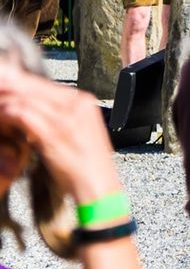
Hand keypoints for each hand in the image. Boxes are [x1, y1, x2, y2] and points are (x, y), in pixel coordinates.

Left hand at [0, 66, 120, 203]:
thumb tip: (32, 108)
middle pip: (35, 86)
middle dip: (10, 85)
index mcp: (83, 102)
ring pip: (27, 98)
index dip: (21, 82)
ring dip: (5, 99)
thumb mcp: (76, 134)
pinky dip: (9, 113)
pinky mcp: (55, 133)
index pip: (46, 84)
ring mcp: (67, 117)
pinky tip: (2, 115)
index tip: (4, 80)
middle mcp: (77, 104)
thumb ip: (58, 118)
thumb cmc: (86, 166)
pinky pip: (25, 115)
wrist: (100, 188)